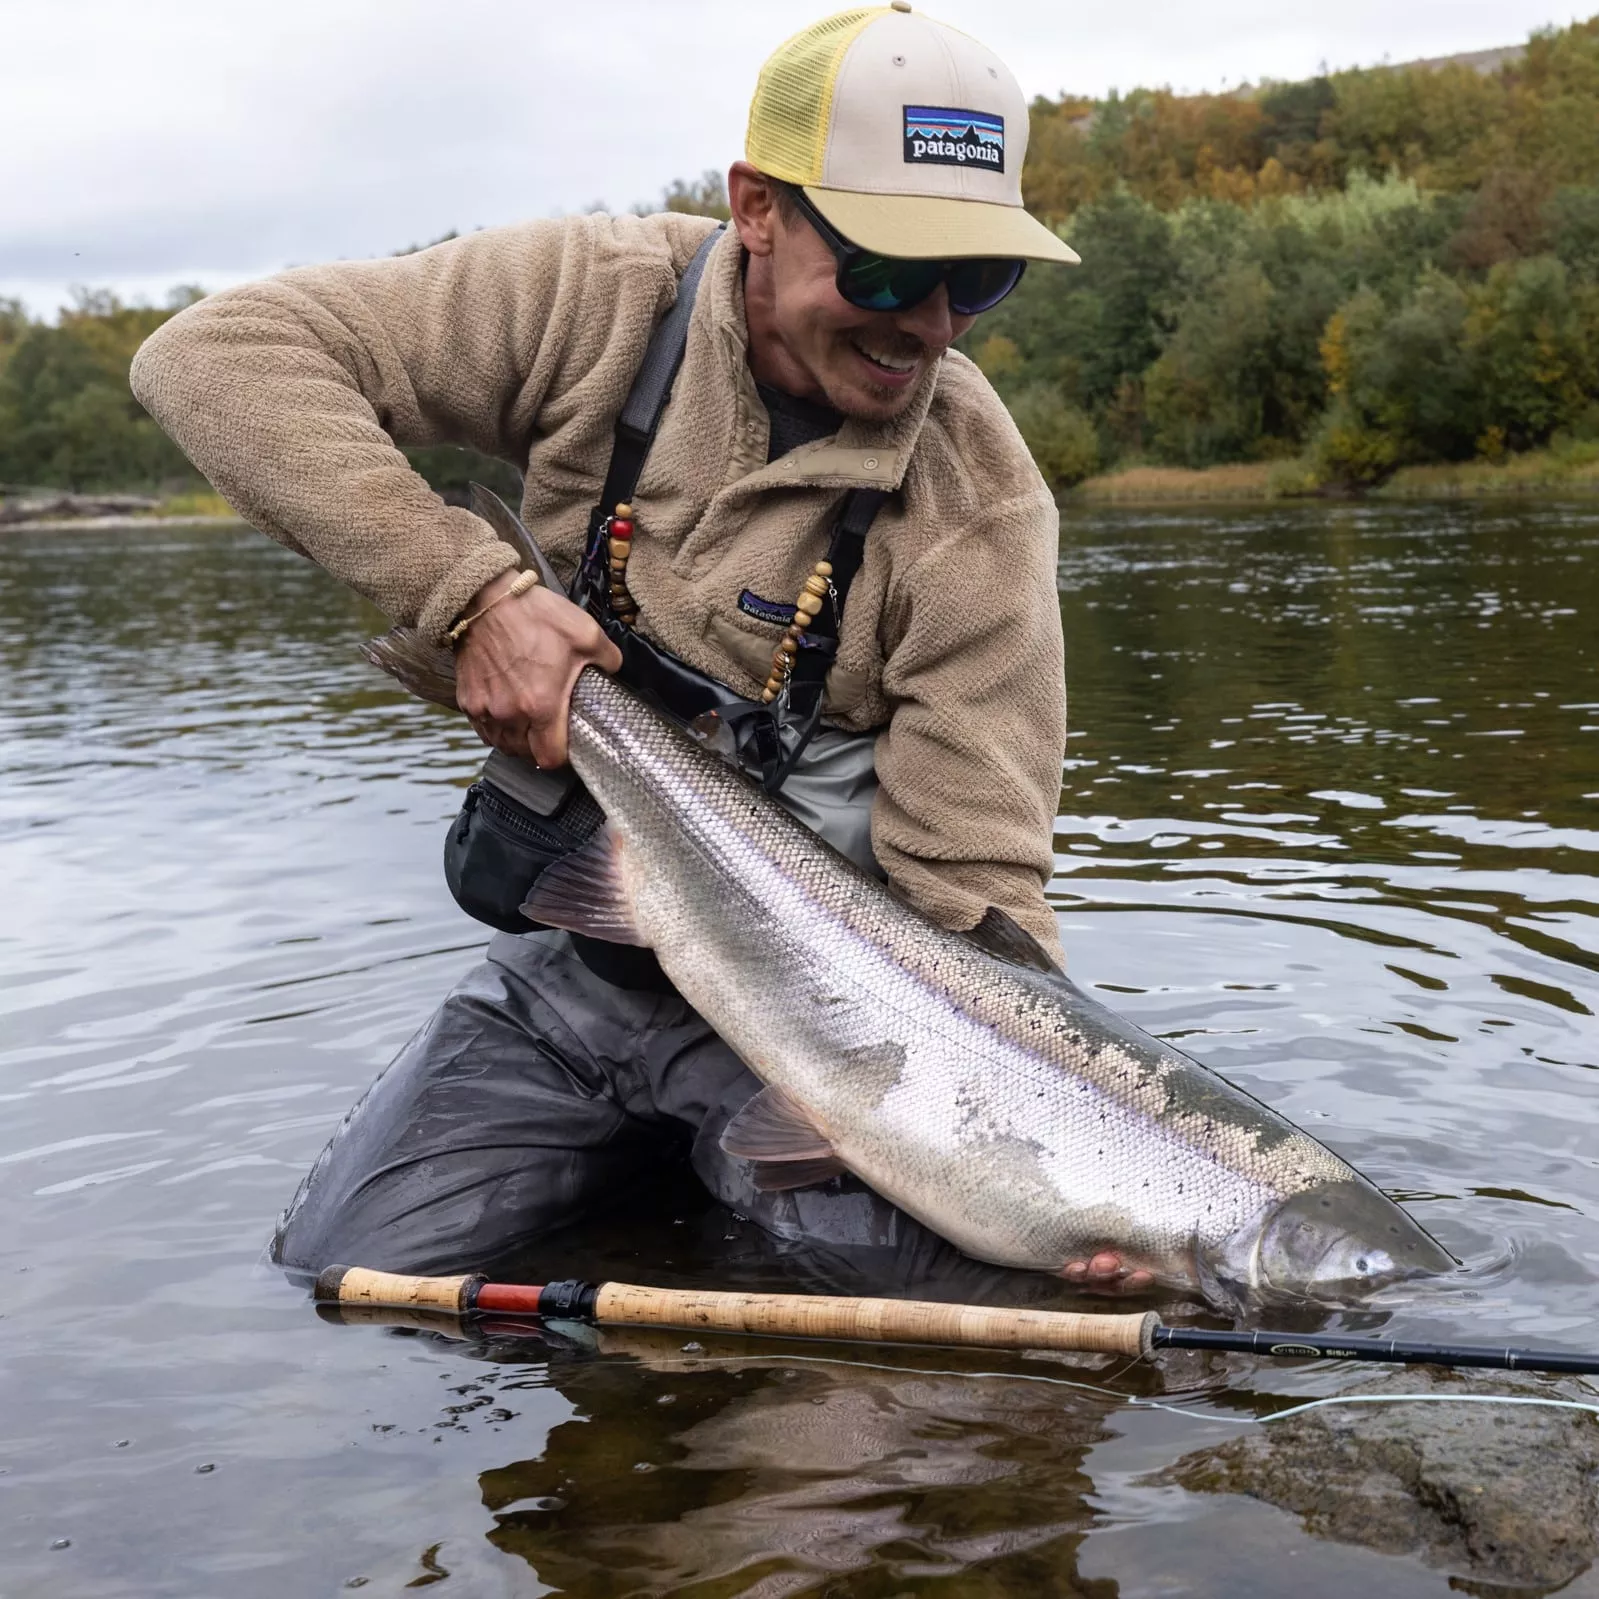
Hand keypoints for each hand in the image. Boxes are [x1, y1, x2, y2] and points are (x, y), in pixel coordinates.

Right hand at [453, 571, 621, 766]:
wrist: (484, 598)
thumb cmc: (533, 615)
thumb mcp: (586, 633)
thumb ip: (609, 659)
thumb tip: (614, 670)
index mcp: (541, 704)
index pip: (550, 757)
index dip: (562, 756)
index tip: (568, 744)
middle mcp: (510, 713)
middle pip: (525, 754)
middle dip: (539, 747)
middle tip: (550, 729)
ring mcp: (485, 708)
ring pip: (502, 744)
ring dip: (516, 740)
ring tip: (528, 724)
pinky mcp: (467, 699)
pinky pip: (482, 728)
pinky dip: (495, 727)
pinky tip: (506, 713)